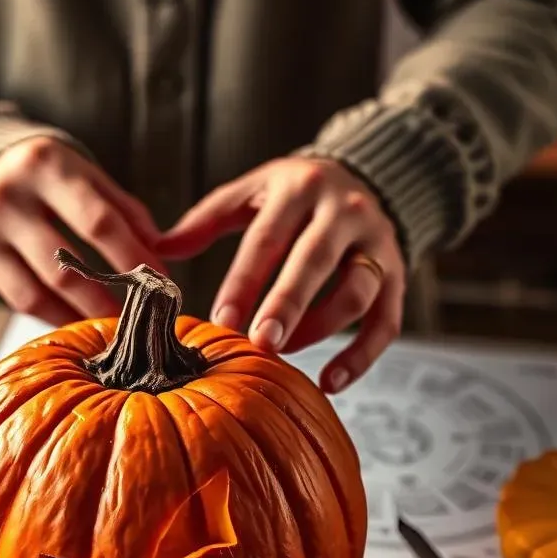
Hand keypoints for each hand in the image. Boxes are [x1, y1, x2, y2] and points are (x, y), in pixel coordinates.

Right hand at [0, 138, 164, 324]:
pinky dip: (54, 317)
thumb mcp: (85, 174)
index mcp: (46, 165)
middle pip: (66, 266)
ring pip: (41, 292)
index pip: (98, 222)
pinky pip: (21, 300)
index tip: (161, 284)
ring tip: (109, 329)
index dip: (132, 258)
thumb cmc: (48, 175)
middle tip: (136, 322)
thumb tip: (159, 253)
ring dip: (80, 317)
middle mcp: (8, 195)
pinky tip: (78, 322)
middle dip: (105, 300)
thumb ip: (123, 210)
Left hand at [156, 157, 404, 392]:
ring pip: (356, 291)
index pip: (267, 239)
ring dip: (320, 328)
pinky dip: (362, 356)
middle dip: (288, 304)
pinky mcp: (398, 275)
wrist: (369, 175)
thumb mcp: (252, 191)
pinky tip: (330, 382)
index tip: (221, 319)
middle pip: (316, 261)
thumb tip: (158, 250)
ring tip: (284, 355)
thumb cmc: (296, 193)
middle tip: (261, 342)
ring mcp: (376, 244)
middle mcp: (343, 212)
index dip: (244, 282)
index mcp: (299, 189)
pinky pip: (386, 321)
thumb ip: (207, 219)